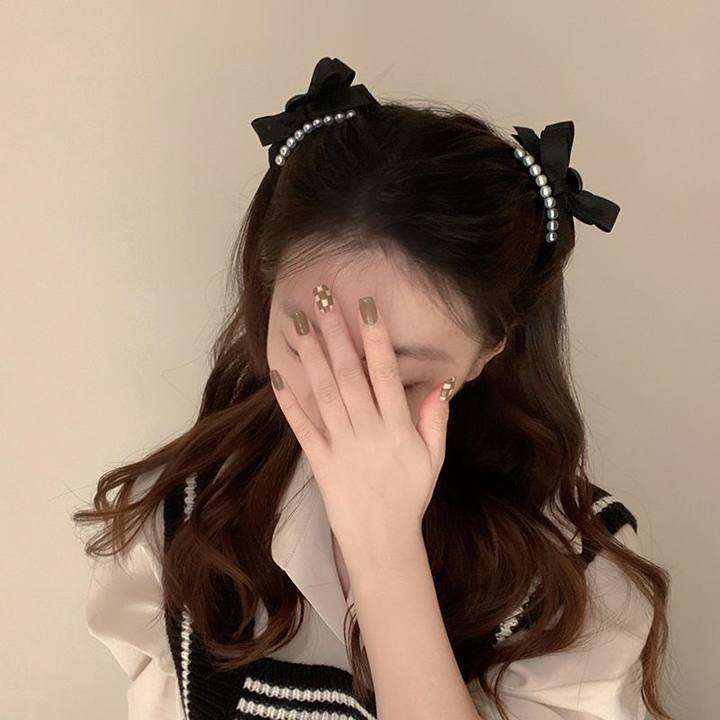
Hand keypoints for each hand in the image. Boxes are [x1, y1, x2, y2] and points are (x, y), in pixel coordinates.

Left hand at [268, 285, 455, 567]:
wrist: (381, 540)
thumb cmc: (409, 495)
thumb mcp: (433, 459)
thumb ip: (435, 420)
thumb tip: (440, 383)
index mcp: (396, 426)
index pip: (385, 373)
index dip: (375, 337)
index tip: (365, 306)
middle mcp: (366, 429)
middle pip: (348, 374)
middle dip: (334, 334)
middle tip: (321, 300)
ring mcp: (340, 444)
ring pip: (323, 392)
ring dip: (309, 356)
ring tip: (296, 324)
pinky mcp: (318, 460)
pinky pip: (302, 426)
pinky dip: (289, 400)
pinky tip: (277, 374)